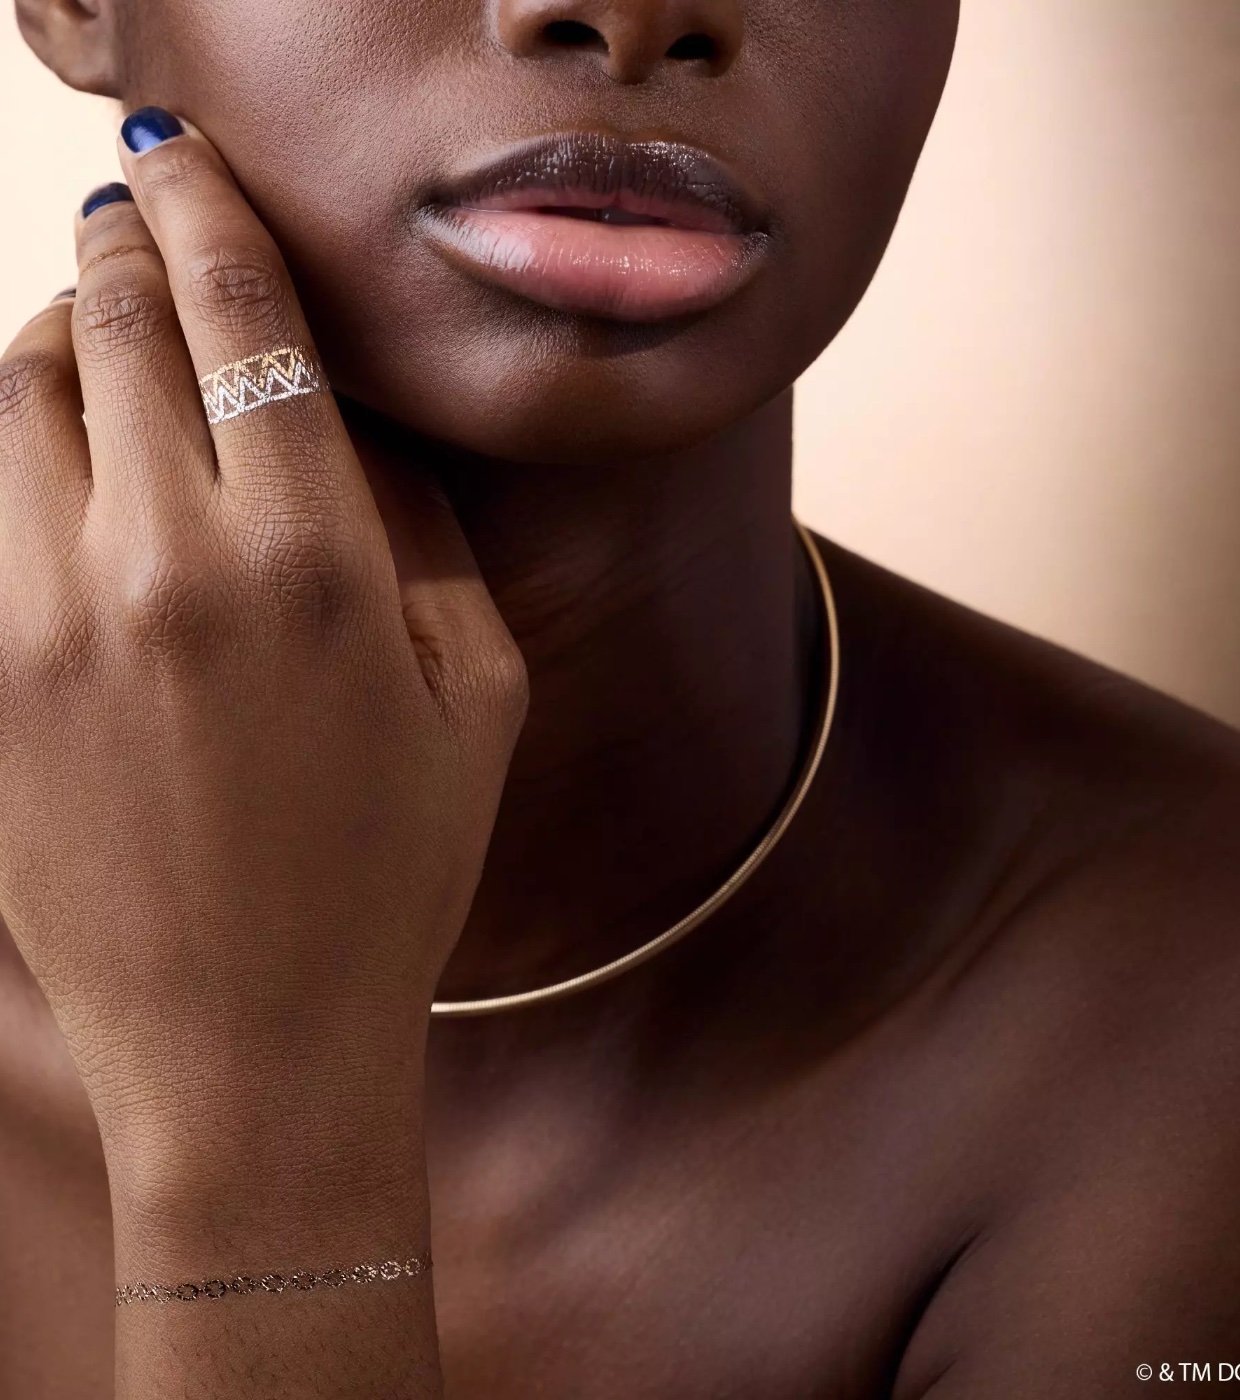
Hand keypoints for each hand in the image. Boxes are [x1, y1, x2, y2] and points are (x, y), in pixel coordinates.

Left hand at [0, 116, 527, 1216]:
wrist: (255, 1045)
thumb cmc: (393, 874)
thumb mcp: (475, 698)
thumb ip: (426, 532)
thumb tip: (356, 415)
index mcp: (315, 566)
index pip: (244, 319)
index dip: (214, 213)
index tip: (193, 161)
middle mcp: (167, 568)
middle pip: (119, 327)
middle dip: (129, 243)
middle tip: (140, 208)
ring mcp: (46, 622)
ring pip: (21, 395)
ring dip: (62, 331)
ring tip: (104, 329)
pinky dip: (18, 442)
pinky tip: (61, 451)